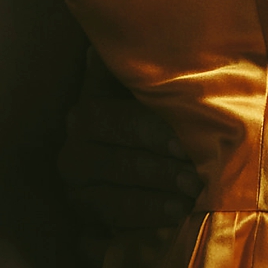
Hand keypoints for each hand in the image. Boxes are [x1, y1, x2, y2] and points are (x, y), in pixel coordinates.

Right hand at [58, 51, 200, 230]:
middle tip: (194, 180)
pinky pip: (111, 222)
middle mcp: (73, 149)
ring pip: (112, 196)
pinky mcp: (83, 214)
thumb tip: (108, 45)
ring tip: (188, 200)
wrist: (141, 149)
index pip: (115, 122)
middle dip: (159, 172)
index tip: (181, 147)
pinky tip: (172, 216)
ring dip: (154, 200)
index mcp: (88, 111)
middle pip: (115, 163)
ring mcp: (75, 186)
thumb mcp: (145, 86)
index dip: (149, 134)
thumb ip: (134, 68)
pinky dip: (144, 219)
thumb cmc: (153, 108)